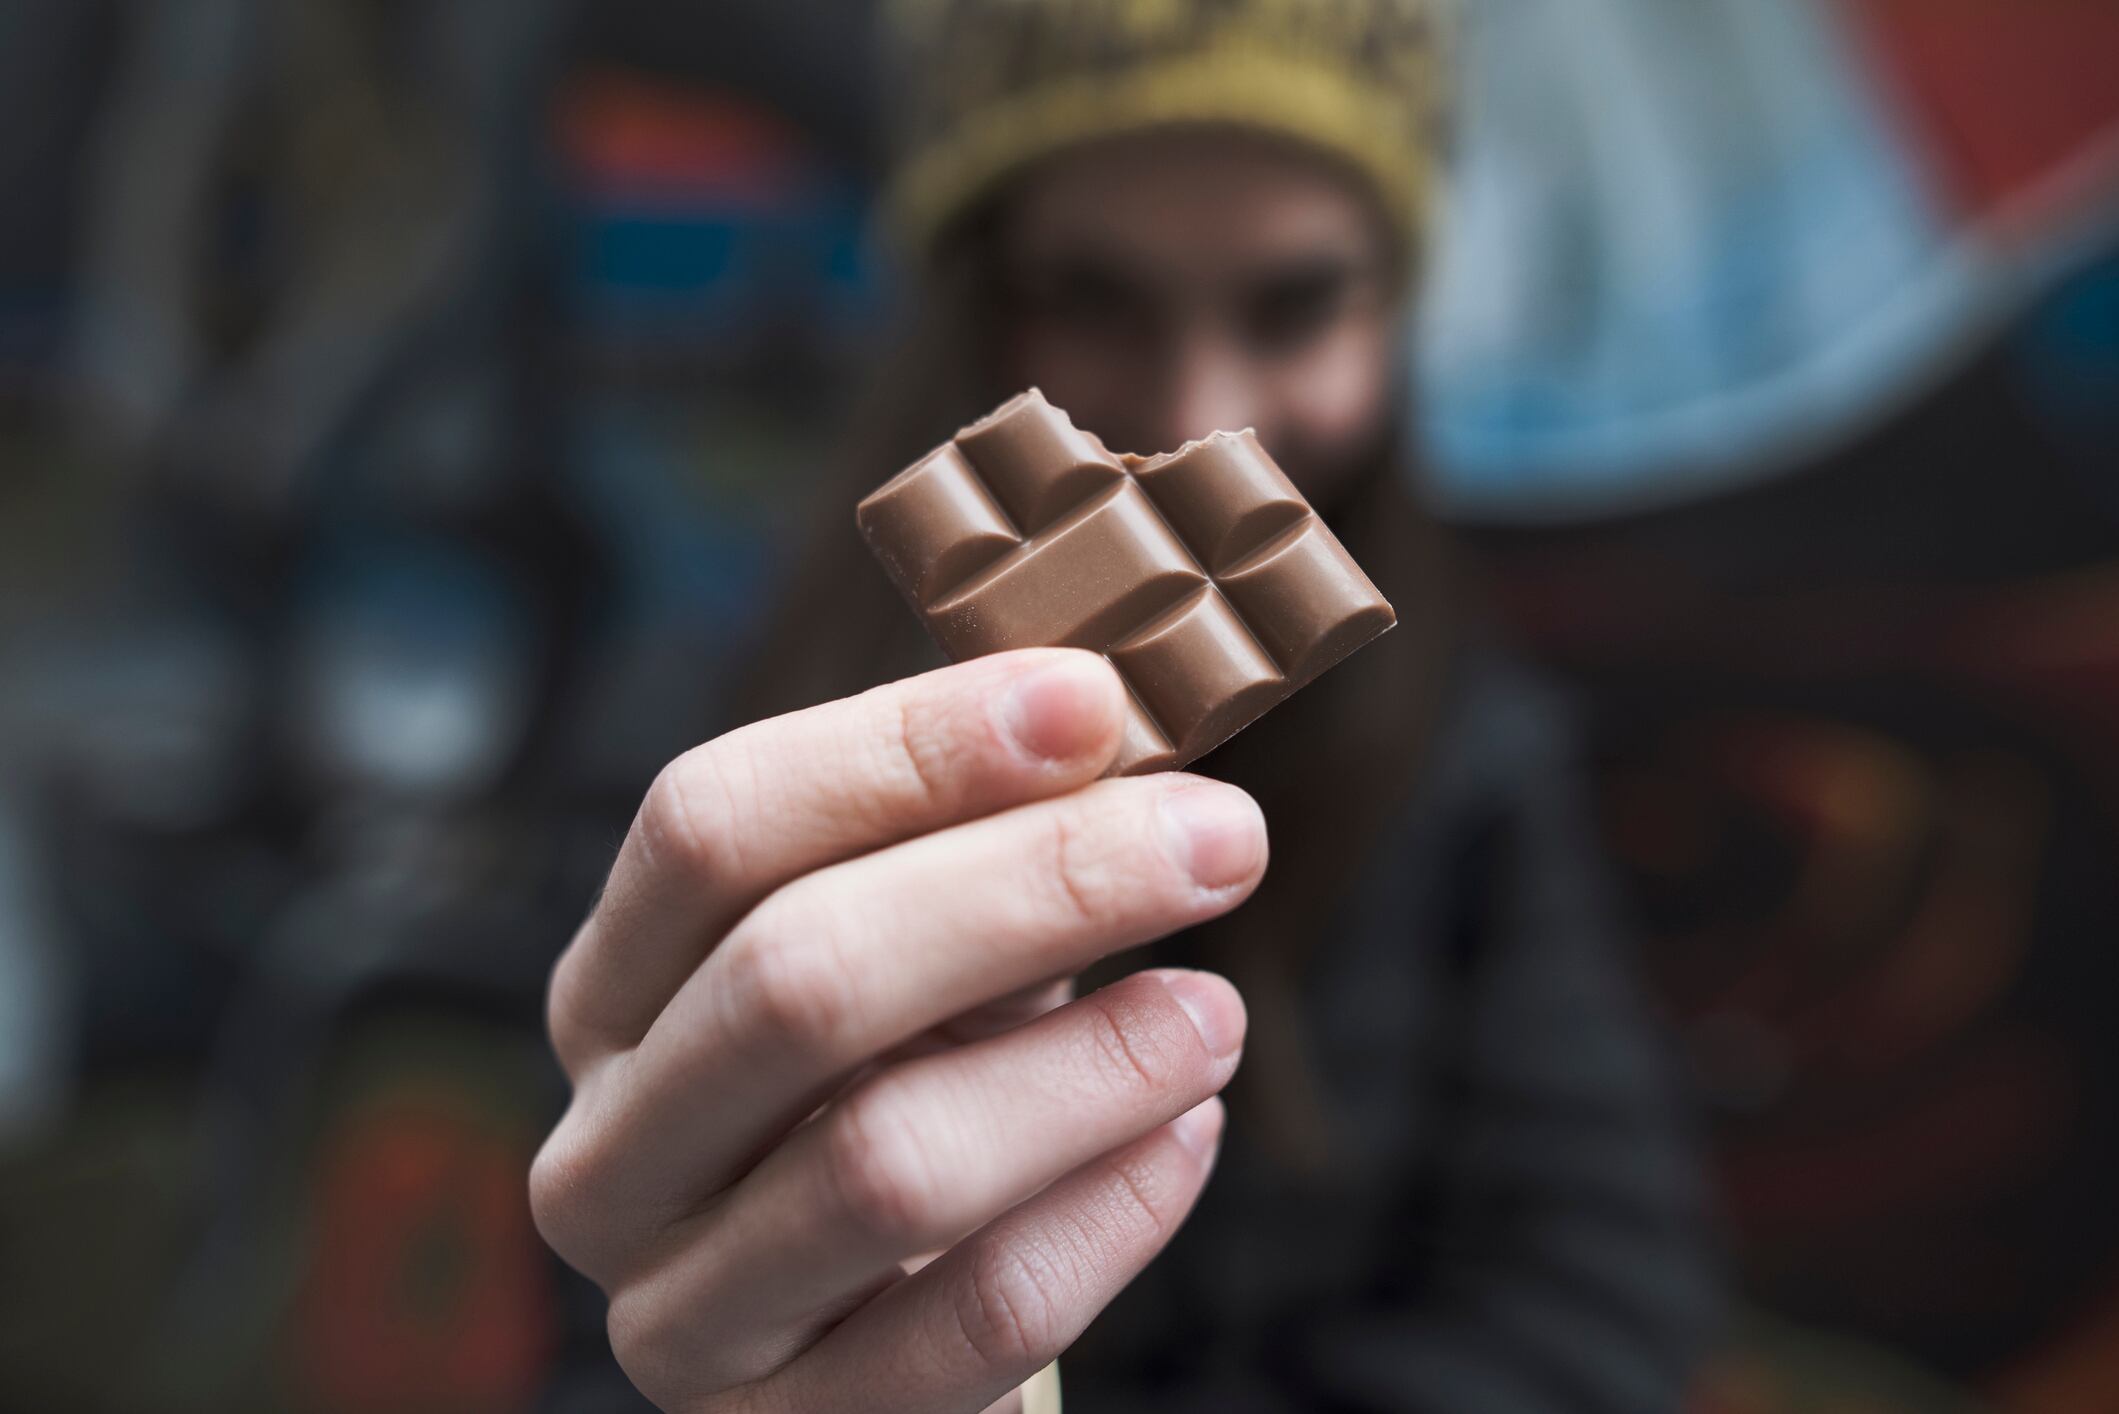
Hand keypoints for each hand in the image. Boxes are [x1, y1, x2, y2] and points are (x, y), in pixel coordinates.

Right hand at [530, 648, 1264, 1412]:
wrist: (900, 1340)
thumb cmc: (918, 1097)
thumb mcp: (917, 960)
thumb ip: (972, 845)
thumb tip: (1104, 710)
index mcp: (615, 990)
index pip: (712, 826)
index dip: (904, 749)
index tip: (1094, 702)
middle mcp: (610, 1149)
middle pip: (797, 976)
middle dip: (1035, 888)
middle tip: (1220, 840)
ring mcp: (682, 1312)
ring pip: (886, 1163)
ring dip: (1088, 1067)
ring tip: (1212, 1014)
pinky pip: (978, 1318)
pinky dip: (1112, 1215)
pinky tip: (1187, 1140)